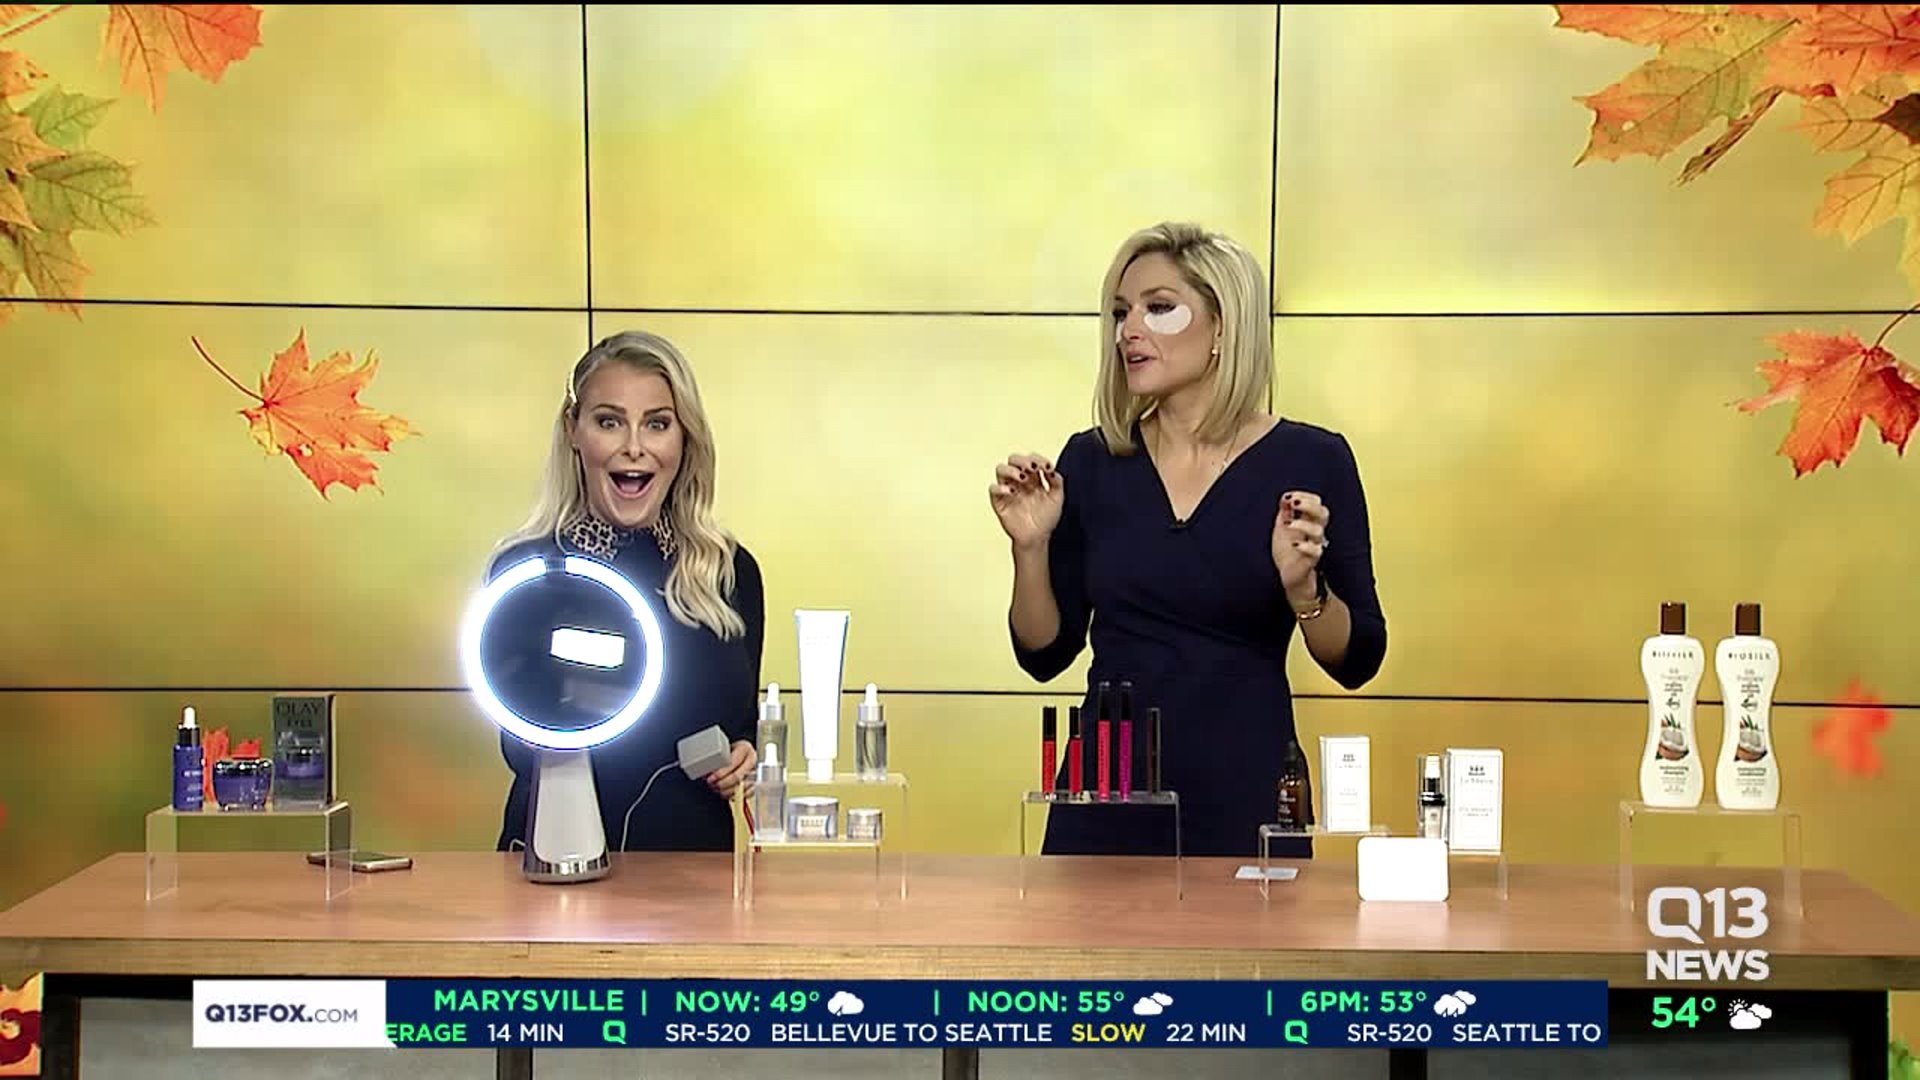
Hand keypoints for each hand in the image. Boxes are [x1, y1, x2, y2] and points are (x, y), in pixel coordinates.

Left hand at [707, 740, 754, 796]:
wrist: (737, 752)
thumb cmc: (729, 751)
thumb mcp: (722, 749)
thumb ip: (717, 759)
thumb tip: (706, 771)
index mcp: (744, 748)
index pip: (732, 763)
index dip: (720, 773)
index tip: (710, 778)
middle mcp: (752, 760)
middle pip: (737, 777)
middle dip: (722, 783)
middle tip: (712, 784)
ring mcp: (755, 772)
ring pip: (741, 787)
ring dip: (726, 791)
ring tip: (716, 789)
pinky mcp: (755, 783)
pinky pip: (745, 793)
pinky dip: (734, 795)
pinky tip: (725, 792)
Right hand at [988, 452, 1063, 549]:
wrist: (1038, 538)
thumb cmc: (1046, 519)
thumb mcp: (1057, 498)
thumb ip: (1056, 481)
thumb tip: (1051, 469)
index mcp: (1033, 479)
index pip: (1031, 460)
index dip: (1038, 459)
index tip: (1047, 467)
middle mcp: (1020, 482)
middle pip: (1013, 460)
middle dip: (1022, 460)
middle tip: (1032, 467)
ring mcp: (1009, 490)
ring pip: (1001, 469)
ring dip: (1011, 470)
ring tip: (1022, 478)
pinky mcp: (1000, 501)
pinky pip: (993, 489)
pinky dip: (1001, 487)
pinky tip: (1012, 491)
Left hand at [1273, 490, 1329, 605]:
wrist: (1289, 577)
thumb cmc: (1288, 552)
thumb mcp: (1281, 530)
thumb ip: (1284, 514)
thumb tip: (1284, 498)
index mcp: (1309, 522)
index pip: (1316, 503)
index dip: (1305, 496)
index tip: (1288, 497)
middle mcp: (1315, 532)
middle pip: (1323, 513)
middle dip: (1309, 505)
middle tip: (1294, 503)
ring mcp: (1315, 546)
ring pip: (1318, 531)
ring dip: (1303, 524)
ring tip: (1289, 524)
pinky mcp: (1311, 561)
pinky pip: (1316, 552)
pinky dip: (1306, 546)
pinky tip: (1295, 544)